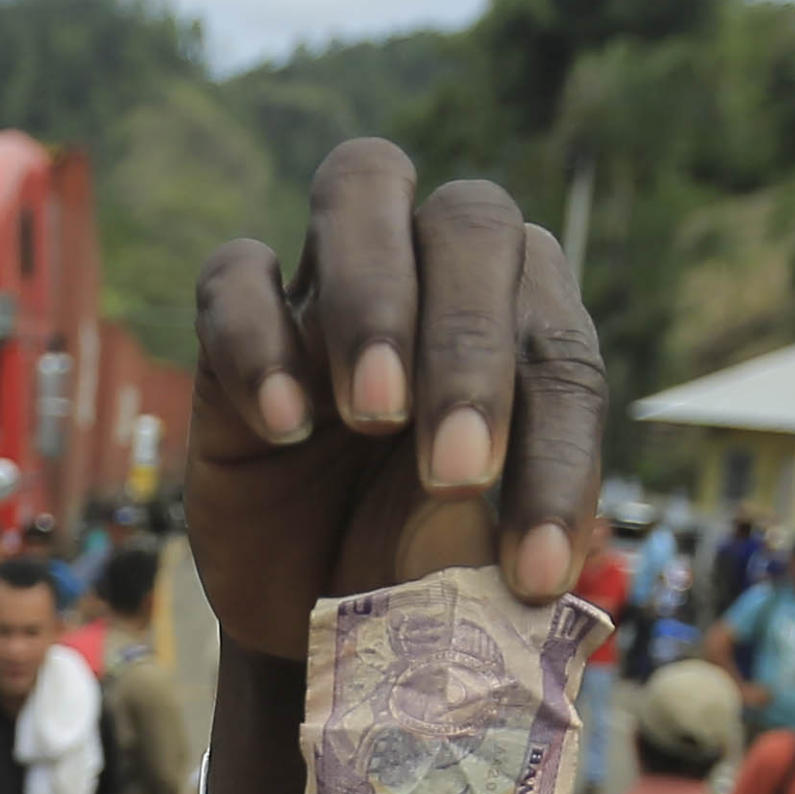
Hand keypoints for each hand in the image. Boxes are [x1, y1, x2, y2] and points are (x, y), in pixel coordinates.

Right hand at [186, 142, 601, 665]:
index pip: (560, 348)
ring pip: (364, 185)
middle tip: (454, 474)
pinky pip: (236, 274)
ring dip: (376, 298)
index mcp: (524, 319)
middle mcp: (436, 270)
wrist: (305, 608)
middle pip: (472, 221)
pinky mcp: (234, 318)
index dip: (559, 457)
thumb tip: (556, 570)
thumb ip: (517, 546)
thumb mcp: (477, 571)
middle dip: (471, 347)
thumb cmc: (410, 569)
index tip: (532, 572)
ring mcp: (331, 282)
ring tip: (372, 413)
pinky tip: (284, 428)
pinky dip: (261, 341)